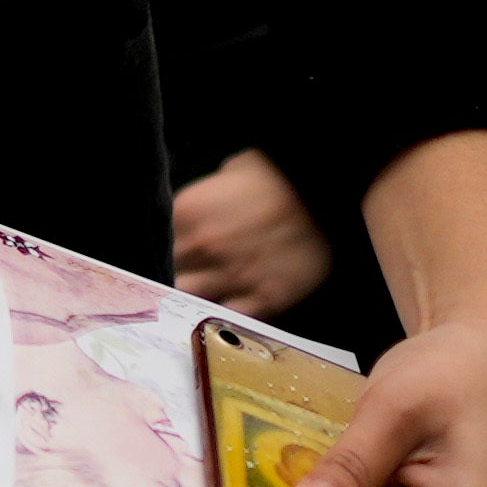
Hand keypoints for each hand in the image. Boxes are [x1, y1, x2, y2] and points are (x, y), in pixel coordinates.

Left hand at [163, 151, 337, 317]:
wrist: (331, 194)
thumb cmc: (282, 175)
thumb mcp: (236, 169)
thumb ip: (207, 193)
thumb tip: (198, 207)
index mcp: (189, 211)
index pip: (155, 240)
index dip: (157, 246)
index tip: (162, 249)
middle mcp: (204, 247)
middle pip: (166, 271)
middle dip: (169, 272)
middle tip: (179, 273)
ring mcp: (233, 275)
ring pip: (190, 299)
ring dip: (190, 298)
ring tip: (197, 295)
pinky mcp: (266, 298)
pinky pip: (232, 316)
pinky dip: (224, 316)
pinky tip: (224, 310)